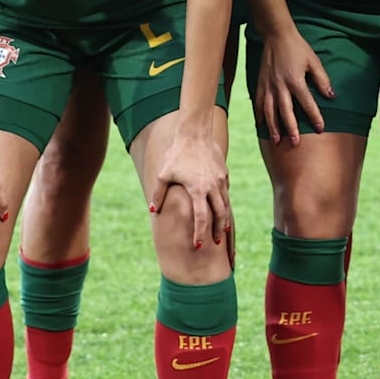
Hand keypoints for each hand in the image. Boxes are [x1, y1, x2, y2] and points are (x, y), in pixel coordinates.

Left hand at [149, 115, 232, 252]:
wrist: (195, 133)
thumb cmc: (176, 154)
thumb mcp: (163, 174)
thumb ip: (159, 194)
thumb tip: (153, 211)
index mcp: (197, 189)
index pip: (202, 218)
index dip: (200, 233)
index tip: (198, 245)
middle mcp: (212, 187)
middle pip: (220, 215)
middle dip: (219, 231)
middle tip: (216, 243)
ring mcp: (220, 180)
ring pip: (226, 204)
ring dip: (225, 220)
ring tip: (223, 230)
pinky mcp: (224, 174)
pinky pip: (225, 192)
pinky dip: (224, 203)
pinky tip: (221, 208)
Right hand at [253, 28, 330, 144]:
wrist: (276, 36)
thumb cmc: (298, 48)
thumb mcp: (314, 61)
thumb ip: (322, 80)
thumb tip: (331, 96)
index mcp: (295, 80)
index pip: (307, 103)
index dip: (315, 117)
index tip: (321, 129)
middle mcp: (280, 86)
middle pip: (286, 112)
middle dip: (291, 129)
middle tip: (296, 143)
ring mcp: (268, 86)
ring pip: (269, 111)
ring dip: (274, 127)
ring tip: (277, 141)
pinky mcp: (260, 84)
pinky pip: (259, 103)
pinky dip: (260, 116)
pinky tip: (262, 125)